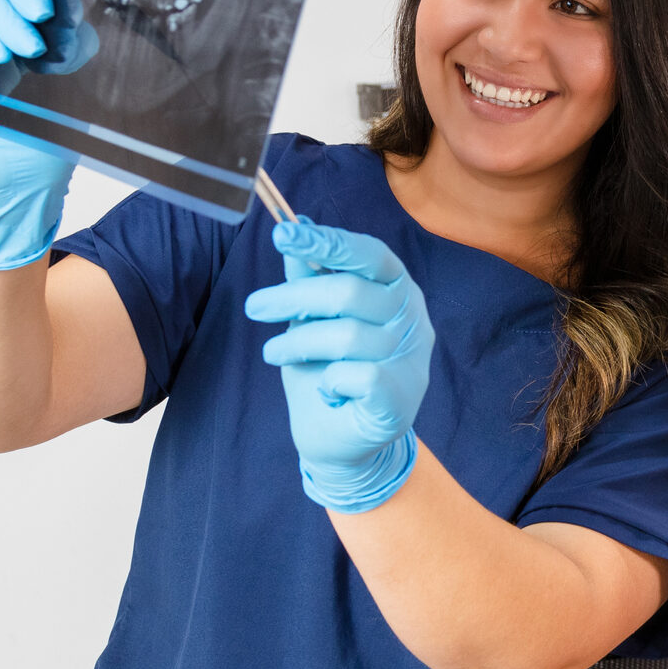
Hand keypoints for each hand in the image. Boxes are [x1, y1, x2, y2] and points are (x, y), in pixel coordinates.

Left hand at [244, 220, 435, 512]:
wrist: (341, 443)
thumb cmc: (329, 371)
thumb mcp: (313, 318)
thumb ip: (310, 274)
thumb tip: (297, 225)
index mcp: (397, 290)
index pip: (370, 254)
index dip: (328, 242)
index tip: (283, 234)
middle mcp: (412, 320)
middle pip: (349, 291)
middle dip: (292, 297)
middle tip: (255, 307)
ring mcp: (412, 361)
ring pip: (346, 335)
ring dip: (298, 344)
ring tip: (275, 354)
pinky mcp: (401, 400)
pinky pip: (357, 375)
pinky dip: (328, 380)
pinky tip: (325, 388)